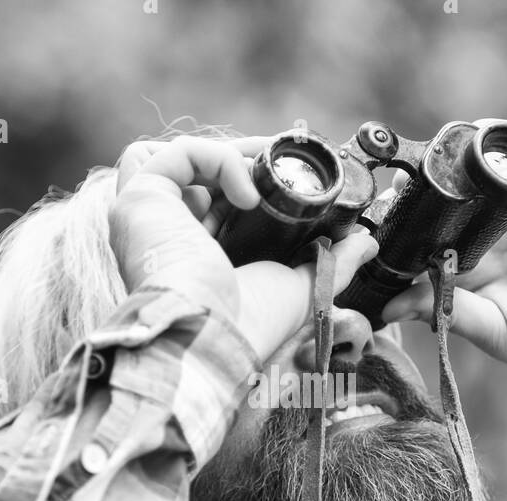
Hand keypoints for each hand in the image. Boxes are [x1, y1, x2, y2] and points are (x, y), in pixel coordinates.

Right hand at [110, 136, 378, 361]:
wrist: (214, 339)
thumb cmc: (247, 327)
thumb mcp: (300, 289)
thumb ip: (332, 262)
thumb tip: (367, 242)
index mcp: (191, 256)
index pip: (213, 200)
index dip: (249, 181)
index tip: (289, 175)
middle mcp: (163, 235)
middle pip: (197, 174)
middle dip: (245, 160)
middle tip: (284, 160)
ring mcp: (147, 216)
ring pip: (179, 157)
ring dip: (228, 155)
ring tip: (266, 171)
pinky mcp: (140, 199)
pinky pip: (179, 154)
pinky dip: (220, 160)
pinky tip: (250, 193)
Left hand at [380, 155, 506, 400]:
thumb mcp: (494, 330)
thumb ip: (444, 309)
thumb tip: (389, 306)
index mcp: (466, 273)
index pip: (421, 244)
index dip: (397, 233)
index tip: (370, 227)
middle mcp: (488, 239)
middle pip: (442, 203)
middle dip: (415, 192)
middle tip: (389, 186)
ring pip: (476, 175)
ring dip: (452, 163)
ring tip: (426, 160)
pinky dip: (500, 148)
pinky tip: (476, 146)